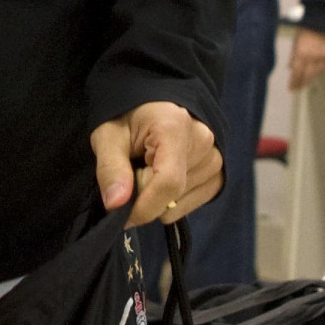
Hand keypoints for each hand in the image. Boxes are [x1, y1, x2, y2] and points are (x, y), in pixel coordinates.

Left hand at [91, 102, 221, 226]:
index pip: (168, 182)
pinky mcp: (218, 175)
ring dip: (157, 197)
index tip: (121, 216)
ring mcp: (215, 159)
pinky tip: (164, 176)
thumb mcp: (107, 136)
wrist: (152, 107)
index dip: (143, 207)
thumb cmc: (126, 118)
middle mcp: (204, 141)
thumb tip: (116, 204)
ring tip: (149, 168)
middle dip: (144, 195)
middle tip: (132, 170)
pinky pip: (189, 206)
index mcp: (176, 127)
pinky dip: (170, 201)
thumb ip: (110, 168)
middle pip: (171, 194)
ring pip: (177, 204)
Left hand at [288, 27, 324, 90]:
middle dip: (301, 83)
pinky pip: (323, 68)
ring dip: (309, 80)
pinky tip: (313, 77)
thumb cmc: (304, 31)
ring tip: (304, 85)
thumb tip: (290, 69)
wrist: (319, 23)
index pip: (297, 72)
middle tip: (297, 89)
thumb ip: (293, 57)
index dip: (294, 82)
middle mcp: (312, 56)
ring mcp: (322, 56)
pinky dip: (318, 73)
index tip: (291, 88)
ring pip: (316, 73)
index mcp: (302, 53)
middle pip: (307, 75)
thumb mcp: (295, 44)